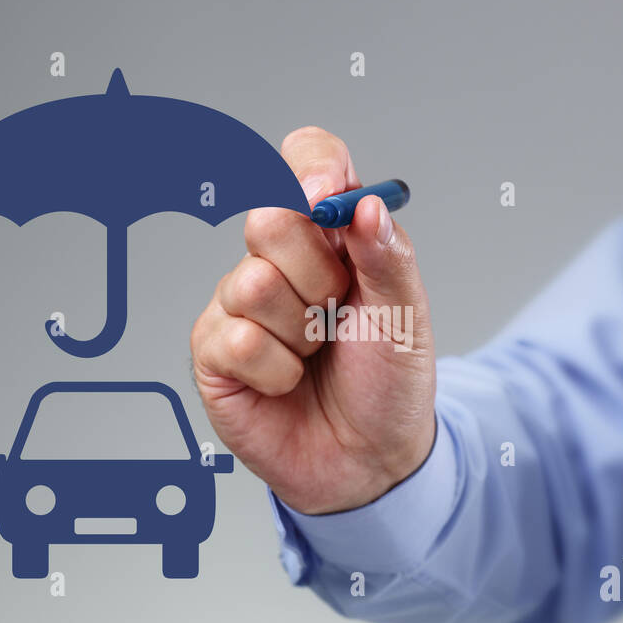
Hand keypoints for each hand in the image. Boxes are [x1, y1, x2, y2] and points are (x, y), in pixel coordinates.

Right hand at [190, 126, 435, 513]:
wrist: (371, 461)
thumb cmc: (389, 383)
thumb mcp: (407, 315)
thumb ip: (389, 254)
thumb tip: (366, 204)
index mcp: (330, 235)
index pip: (307, 162)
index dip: (310, 166)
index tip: (325, 196)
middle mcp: (279, 260)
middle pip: (267, 217)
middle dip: (316, 273)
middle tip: (337, 311)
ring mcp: (241, 303)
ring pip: (251, 282)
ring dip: (300, 331)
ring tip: (316, 354)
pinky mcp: (214, 351)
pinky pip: (235, 339)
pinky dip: (277, 369)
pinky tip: (287, 382)